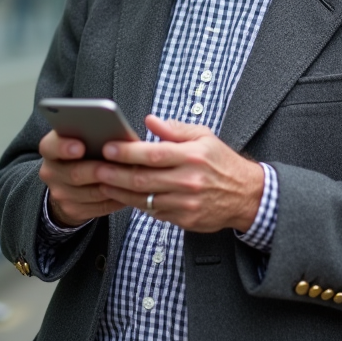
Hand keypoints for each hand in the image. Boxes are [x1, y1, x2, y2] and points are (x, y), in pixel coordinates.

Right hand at [37, 129, 125, 227]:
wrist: (70, 181)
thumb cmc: (85, 151)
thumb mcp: (84, 138)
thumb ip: (96, 133)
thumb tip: (122, 136)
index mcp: (51, 149)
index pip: (50, 146)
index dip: (64, 147)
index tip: (80, 146)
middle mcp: (51, 172)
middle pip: (74, 173)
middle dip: (97, 169)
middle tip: (115, 165)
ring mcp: (60, 194)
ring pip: (90, 193)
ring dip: (112, 186)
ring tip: (130, 178)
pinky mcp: (72, 210)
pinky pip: (98, 207)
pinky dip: (116, 199)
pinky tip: (128, 191)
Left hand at [96, 115, 263, 232]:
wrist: (247, 196)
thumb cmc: (222, 162)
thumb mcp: (205, 137)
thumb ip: (176, 129)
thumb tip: (150, 120)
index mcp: (192, 157)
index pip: (152, 154)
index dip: (127, 152)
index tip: (107, 148)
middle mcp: (188, 181)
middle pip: (142, 179)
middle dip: (114, 174)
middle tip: (95, 168)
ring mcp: (185, 203)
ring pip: (143, 199)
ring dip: (119, 191)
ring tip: (102, 183)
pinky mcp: (184, 219)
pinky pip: (153, 211)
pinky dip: (136, 203)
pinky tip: (124, 195)